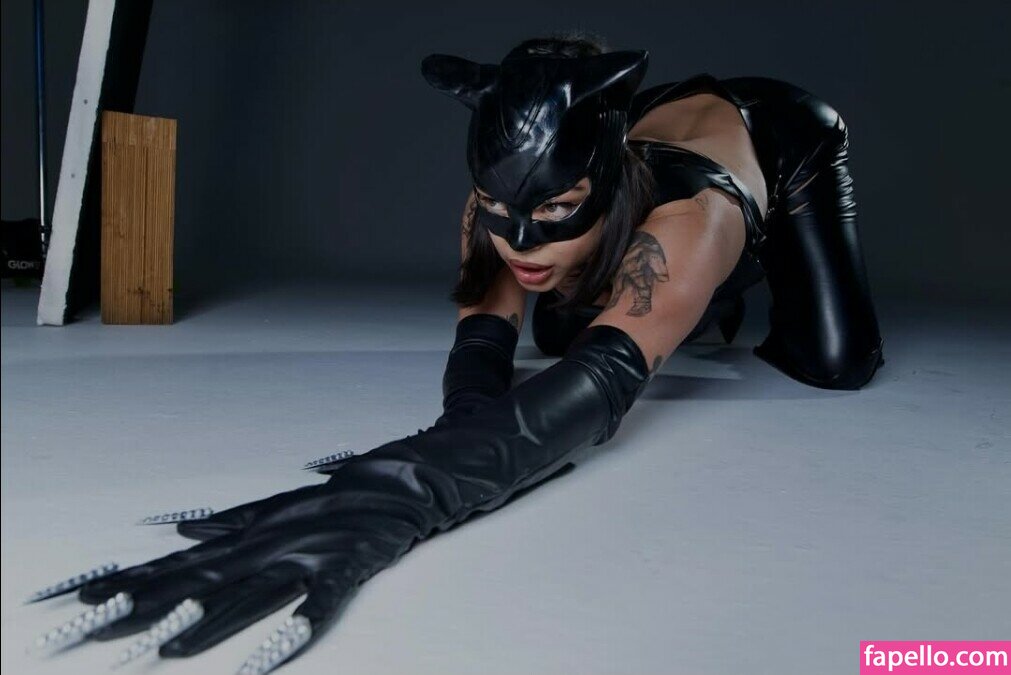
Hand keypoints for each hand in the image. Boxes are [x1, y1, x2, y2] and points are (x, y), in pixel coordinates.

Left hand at [35, 438, 453, 672]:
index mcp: (249, 535)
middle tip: (95, 627)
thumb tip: (179, 524)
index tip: (80, 596)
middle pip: (198, 582)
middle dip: (145, 607)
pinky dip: (300, 624)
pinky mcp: (347, 565)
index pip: (177, 563)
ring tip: (168, 649)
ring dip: (209, 623)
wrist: (405, 478)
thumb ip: (227, 521)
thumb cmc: (342, 494)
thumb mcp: (275, 506)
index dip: (128, 581)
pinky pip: (321, 600)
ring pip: (249, 594)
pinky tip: (275, 651)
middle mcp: (267, 545)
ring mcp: (306, 556)